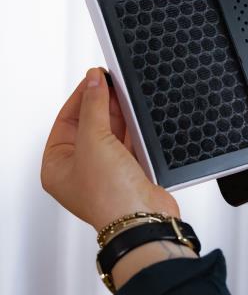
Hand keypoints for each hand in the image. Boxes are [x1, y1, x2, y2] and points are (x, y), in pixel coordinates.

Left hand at [41, 67, 178, 231]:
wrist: (143, 216)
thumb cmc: (110, 196)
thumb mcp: (93, 142)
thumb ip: (94, 107)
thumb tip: (94, 80)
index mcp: (57, 166)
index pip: (66, 120)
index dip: (80, 96)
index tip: (94, 78)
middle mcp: (80, 168)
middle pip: (89, 123)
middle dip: (100, 102)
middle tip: (111, 82)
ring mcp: (105, 168)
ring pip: (110, 130)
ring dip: (117, 113)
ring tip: (124, 93)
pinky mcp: (128, 169)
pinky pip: (127, 140)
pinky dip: (131, 127)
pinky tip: (135, 114)